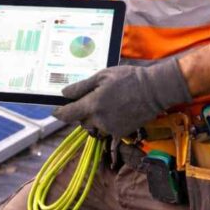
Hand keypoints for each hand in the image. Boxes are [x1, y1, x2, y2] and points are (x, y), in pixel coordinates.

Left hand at [51, 58, 190, 138]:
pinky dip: (105, 124)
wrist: (154, 90)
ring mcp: (110, 128)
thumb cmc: (128, 79)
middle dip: (80, 112)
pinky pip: (106, 131)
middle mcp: (99, 120)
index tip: (55, 111)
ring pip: (93, 126)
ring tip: (104, 104)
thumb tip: (64, 94)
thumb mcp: (102, 76)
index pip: (68, 114)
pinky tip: (111, 114)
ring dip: (93, 118)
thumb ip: (81, 87)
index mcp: (92, 105)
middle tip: (89, 99)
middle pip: (80, 120)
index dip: (59, 113)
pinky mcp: (121, 133)